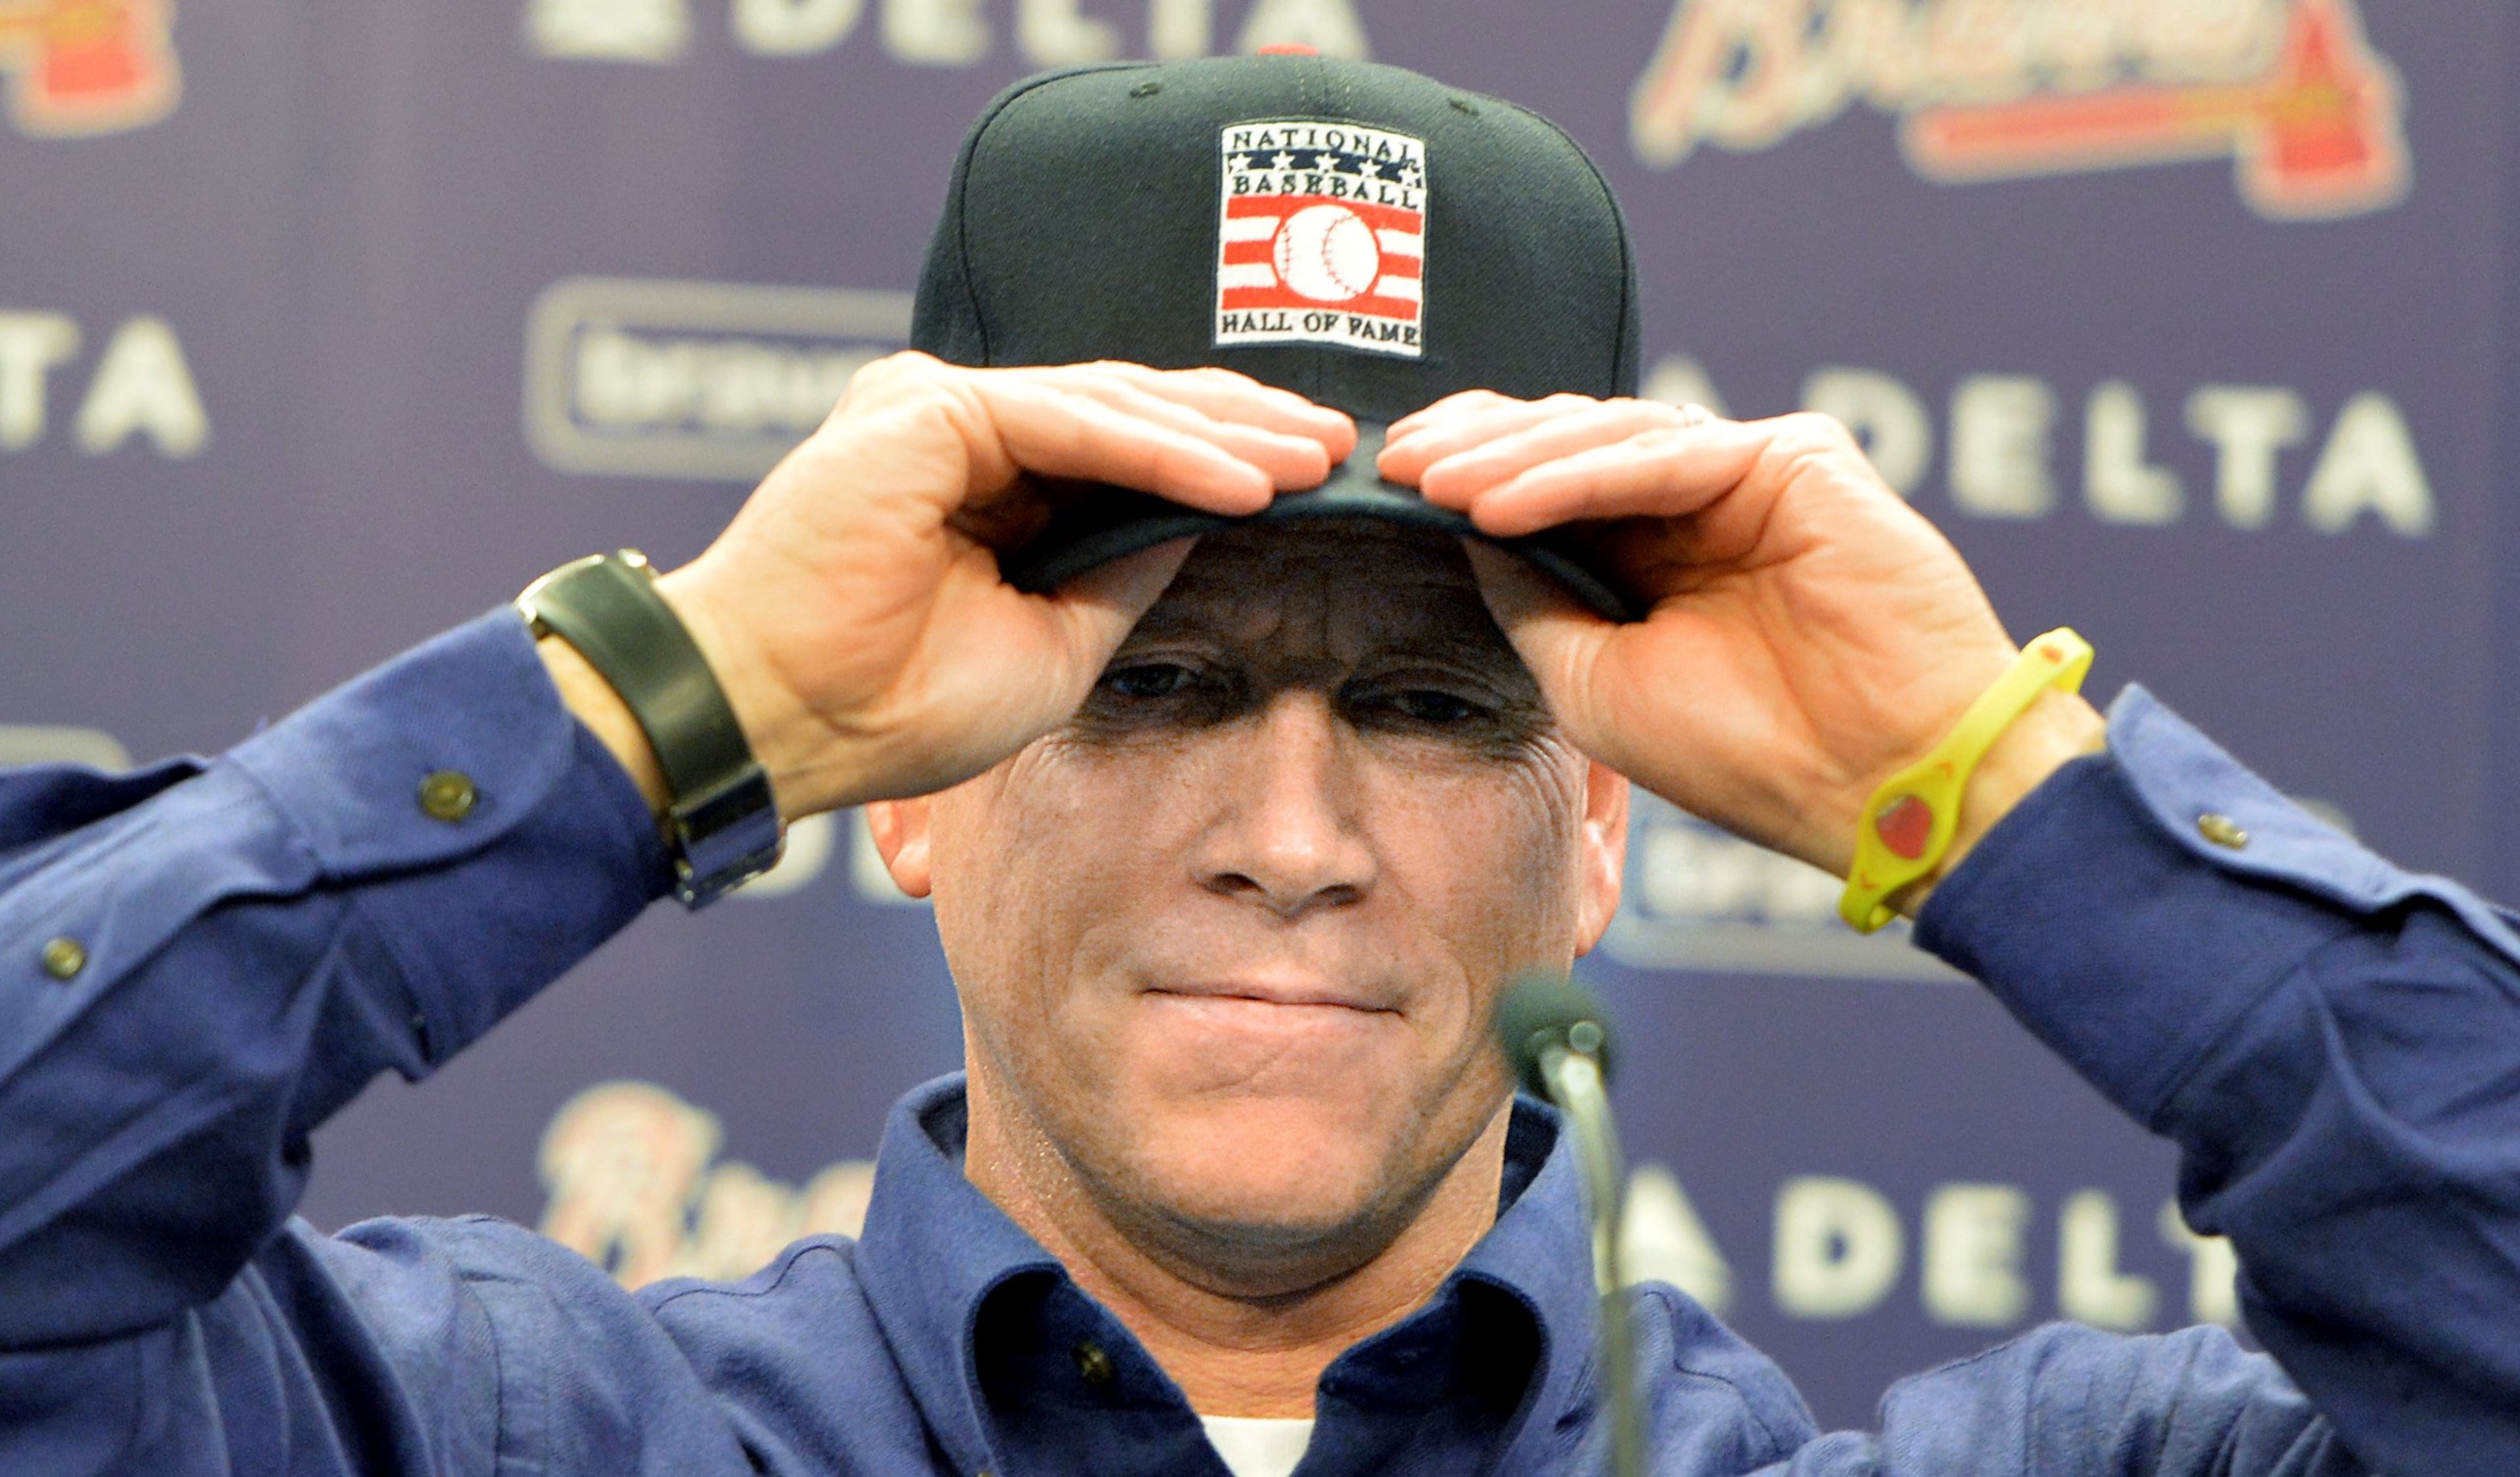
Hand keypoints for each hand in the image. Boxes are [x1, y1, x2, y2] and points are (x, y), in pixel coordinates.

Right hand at [562, 354, 1354, 818]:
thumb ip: (1118, 578)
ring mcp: (939, 408)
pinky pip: (1073, 422)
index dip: (1222, 457)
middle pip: (1130, 407)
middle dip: (1243, 426)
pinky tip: (1242, 482)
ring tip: (1312, 461)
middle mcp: (961, 429)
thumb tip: (1207, 528)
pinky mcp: (929, 409)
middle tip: (1341, 446)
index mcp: (983, 480)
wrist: (787, 721)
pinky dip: (1163, 451)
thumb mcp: (1052, 648)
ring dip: (1222, 433)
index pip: (1124, 446)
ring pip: (1112, 402)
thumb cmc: (895, 706)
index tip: (1313, 480)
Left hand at [1377, 393, 2101, 893]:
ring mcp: (1747, 473)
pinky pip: (1662, 455)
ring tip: (1432, 485)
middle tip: (1391, 460)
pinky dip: (1575, 475)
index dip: (1466, 475)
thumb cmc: (1747, 752)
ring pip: (1605, 437)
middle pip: (1566, 441)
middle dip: (1473, 446)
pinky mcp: (1794, 458)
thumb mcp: (1593, 681)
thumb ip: (1534, 600)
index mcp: (1654, 557)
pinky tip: (1500, 505)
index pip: (1545, 486)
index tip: (1387, 486)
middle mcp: (1697, 505)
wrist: (1877, 783)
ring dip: (1510, 459)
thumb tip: (1459, 529)